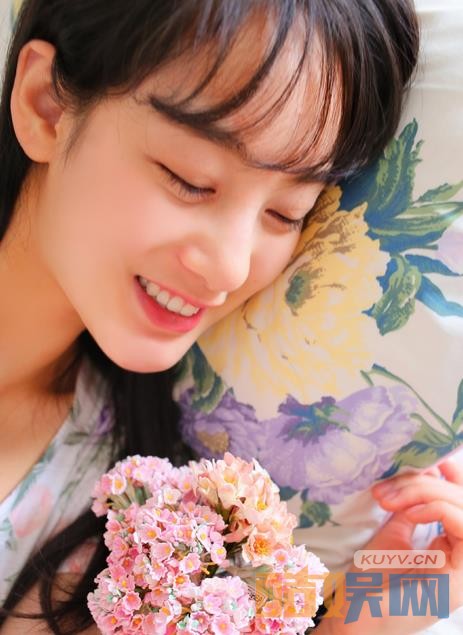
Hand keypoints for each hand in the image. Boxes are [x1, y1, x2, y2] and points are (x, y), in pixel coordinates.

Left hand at [315, 460, 462, 634]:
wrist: (355, 619)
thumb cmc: (371, 582)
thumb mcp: (394, 533)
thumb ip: (412, 507)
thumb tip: (423, 469)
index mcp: (452, 547)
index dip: (453, 474)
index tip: (425, 462)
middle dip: (427, 483)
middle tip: (388, 489)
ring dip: (428, 493)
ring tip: (392, 500)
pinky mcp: (462, 579)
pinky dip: (439, 510)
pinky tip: (411, 513)